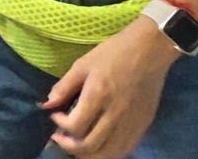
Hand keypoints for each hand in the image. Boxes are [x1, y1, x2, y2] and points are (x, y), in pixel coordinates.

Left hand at [41, 16, 178, 157]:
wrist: (150, 50)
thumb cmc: (113, 53)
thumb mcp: (83, 64)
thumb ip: (64, 86)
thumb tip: (47, 104)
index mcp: (98, 96)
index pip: (75, 126)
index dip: (60, 125)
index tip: (55, 116)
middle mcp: (116, 114)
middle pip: (90, 147)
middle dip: (69, 146)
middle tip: (60, 137)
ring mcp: (132, 122)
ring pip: (109, 153)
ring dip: (89, 155)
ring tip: (77, 146)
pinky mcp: (144, 125)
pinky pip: (126, 149)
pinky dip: (110, 152)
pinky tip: (100, 144)